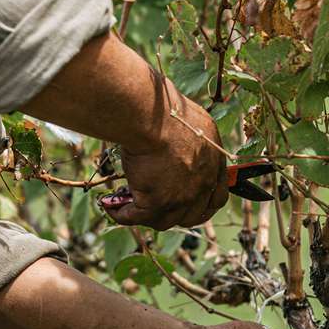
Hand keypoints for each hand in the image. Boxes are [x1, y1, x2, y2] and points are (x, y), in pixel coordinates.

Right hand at [102, 85, 228, 229]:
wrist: (151, 117)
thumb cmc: (165, 108)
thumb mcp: (191, 121)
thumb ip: (192, 139)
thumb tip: (179, 140)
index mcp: (214, 162)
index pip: (217, 196)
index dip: (201, 202)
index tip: (187, 200)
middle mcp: (204, 184)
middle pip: (193, 215)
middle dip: (174, 214)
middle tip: (153, 206)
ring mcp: (182, 197)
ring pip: (164, 220)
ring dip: (145, 215)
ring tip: (127, 204)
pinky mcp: (158, 203)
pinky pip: (137, 217)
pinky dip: (122, 214)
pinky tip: (111, 205)